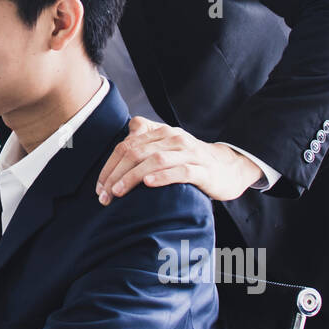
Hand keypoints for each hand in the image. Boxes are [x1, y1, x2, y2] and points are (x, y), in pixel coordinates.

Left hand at [95, 117, 262, 203]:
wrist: (229, 167)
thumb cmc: (191, 159)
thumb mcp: (168, 145)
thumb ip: (147, 137)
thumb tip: (127, 132)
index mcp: (161, 133)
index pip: (127, 146)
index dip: (110, 166)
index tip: (99, 187)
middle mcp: (174, 139)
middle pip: (136, 152)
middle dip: (116, 174)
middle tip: (104, 196)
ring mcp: (189, 153)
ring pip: (155, 160)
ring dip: (133, 176)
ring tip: (118, 192)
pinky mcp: (202, 170)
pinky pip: (180, 171)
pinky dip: (162, 177)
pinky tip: (148, 183)